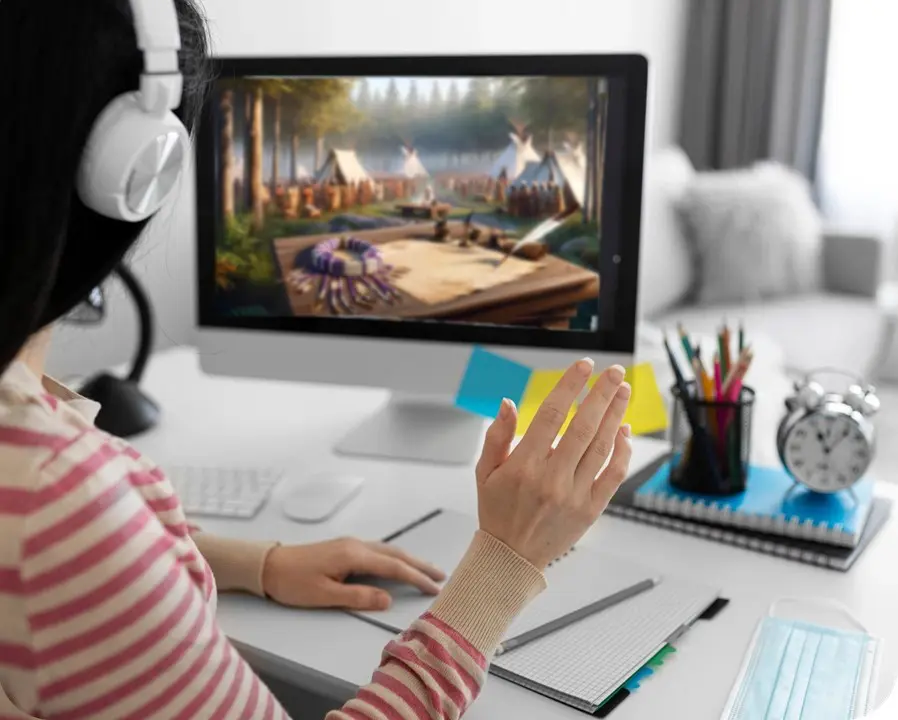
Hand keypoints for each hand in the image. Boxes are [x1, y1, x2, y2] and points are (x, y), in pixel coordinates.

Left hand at [262, 538, 445, 610]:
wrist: (269, 565)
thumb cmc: (293, 582)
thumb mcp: (324, 595)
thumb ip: (358, 597)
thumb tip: (387, 598)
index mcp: (353, 555)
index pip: (394, 566)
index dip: (416, 577)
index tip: (434, 587)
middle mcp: (356, 545)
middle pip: (396, 553)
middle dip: (420, 564)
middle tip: (441, 575)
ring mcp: (350, 544)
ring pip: (388, 550)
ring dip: (409, 559)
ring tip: (426, 570)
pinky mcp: (344, 548)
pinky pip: (378, 551)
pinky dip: (395, 557)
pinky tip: (398, 564)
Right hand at [475, 359, 632, 569]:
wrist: (511, 557)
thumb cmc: (497, 511)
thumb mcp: (485, 472)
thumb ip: (497, 435)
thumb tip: (509, 403)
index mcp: (524, 465)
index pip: (552, 414)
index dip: (570, 387)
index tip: (583, 367)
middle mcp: (552, 478)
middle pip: (584, 426)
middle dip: (602, 394)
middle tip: (615, 372)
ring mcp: (575, 494)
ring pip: (602, 446)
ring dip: (616, 415)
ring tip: (623, 392)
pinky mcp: (591, 509)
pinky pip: (613, 474)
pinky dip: (622, 451)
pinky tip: (624, 431)